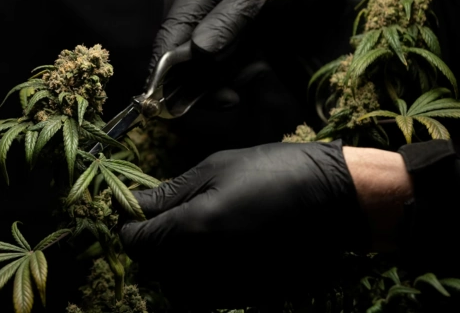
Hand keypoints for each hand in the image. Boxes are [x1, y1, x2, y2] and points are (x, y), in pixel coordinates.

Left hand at [119, 141, 368, 307]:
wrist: (332, 199)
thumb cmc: (272, 171)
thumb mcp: (215, 168)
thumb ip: (170, 193)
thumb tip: (133, 205)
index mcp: (194, 229)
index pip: (135, 242)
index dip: (130, 224)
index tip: (137, 208)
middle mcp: (205, 265)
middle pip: (152, 266)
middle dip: (150, 241)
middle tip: (166, 214)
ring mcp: (227, 284)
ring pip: (175, 282)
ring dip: (172, 260)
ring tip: (191, 230)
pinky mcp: (245, 293)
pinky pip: (203, 292)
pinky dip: (196, 273)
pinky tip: (214, 247)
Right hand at [148, 0, 308, 73]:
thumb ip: (227, 21)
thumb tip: (198, 51)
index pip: (165, 46)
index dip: (172, 79)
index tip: (202, 101)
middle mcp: (182, 16)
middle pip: (180, 68)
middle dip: (214, 82)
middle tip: (250, 78)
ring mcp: (193, 30)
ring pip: (199, 74)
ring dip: (229, 78)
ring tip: (258, 67)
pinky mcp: (206, 41)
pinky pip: (212, 70)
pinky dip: (233, 74)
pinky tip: (255, 66)